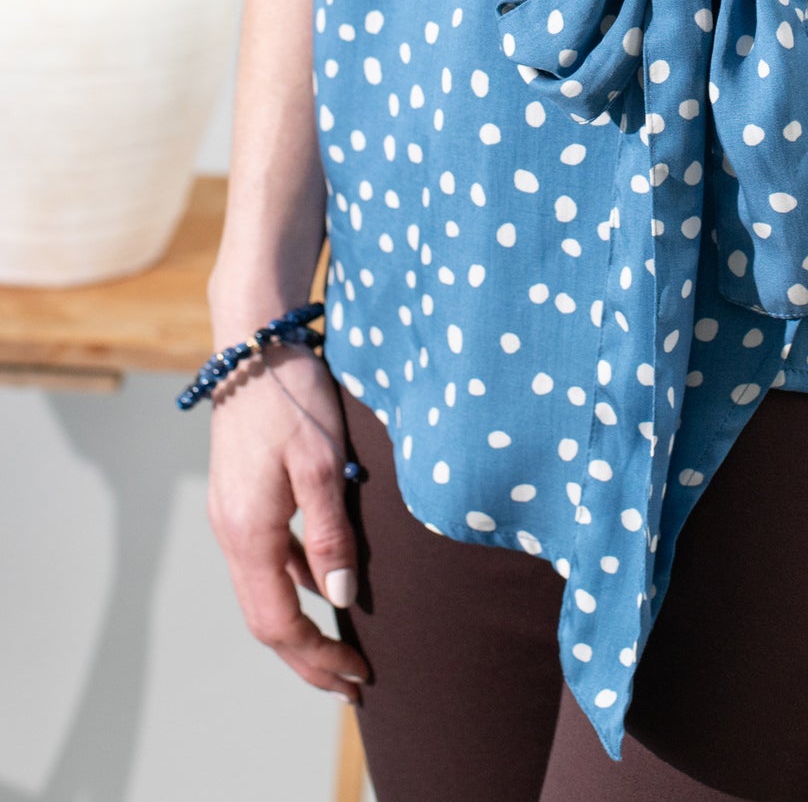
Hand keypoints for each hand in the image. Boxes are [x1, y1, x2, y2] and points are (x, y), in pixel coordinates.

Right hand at [206, 339, 370, 704]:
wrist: (254, 344)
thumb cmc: (292, 397)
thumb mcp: (320, 462)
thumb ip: (331, 533)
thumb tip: (343, 601)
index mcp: (249, 532)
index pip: (277, 622)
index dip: (315, 657)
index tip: (356, 676)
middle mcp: (233, 532)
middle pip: (266, 618)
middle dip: (308, 656)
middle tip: (352, 682)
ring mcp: (234, 515)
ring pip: (265, 590)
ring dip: (302, 623)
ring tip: (344, 645)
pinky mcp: (243, 497)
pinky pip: (268, 559)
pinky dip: (296, 584)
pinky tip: (327, 581)